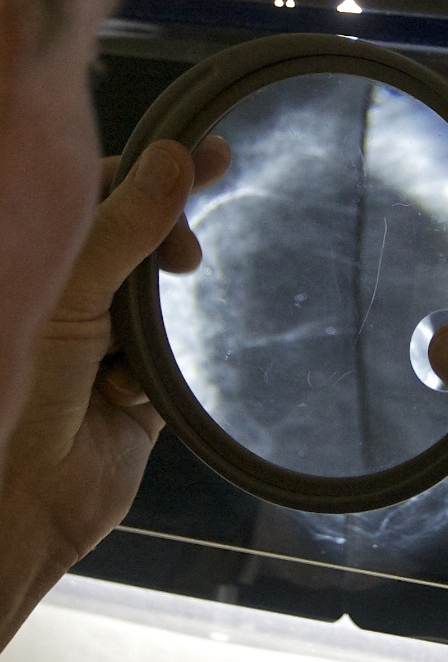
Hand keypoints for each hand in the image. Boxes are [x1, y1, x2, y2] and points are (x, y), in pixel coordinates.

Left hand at [0, 136, 228, 645]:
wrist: (22, 505)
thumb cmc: (17, 390)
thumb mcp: (69, 294)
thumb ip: (123, 225)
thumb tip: (173, 156)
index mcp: (36, 262)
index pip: (100, 189)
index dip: (153, 171)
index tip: (214, 158)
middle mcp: (66, 295)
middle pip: (137, 236)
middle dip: (167, 241)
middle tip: (192, 255)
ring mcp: (98, 342)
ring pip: (158, 297)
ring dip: (157, 317)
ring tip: (145, 336)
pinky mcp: (133, 390)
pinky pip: (171, 359)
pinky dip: (157, 373)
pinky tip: (128, 393)